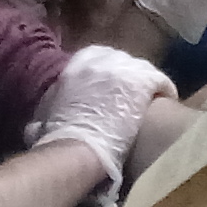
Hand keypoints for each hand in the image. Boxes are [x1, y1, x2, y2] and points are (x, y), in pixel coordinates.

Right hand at [30, 45, 171, 191]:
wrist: (79, 146)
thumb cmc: (61, 137)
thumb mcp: (47, 118)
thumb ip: (50, 111)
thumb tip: (39, 124)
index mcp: (74, 67)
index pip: (93, 62)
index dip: (103, 79)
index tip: (107, 93)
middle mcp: (98, 60)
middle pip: (119, 63)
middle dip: (124, 80)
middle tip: (129, 99)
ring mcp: (122, 67)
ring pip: (141, 69)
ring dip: (144, 85)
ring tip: (150, 101)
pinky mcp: (142, 80)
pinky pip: (159, 80)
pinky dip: (164, 90)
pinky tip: (167, 100)